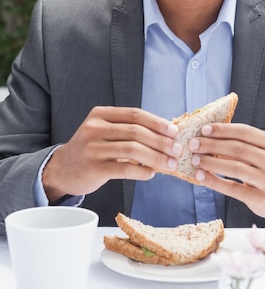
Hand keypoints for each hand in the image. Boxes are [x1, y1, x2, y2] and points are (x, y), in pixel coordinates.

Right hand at [42, 106, 179, 202]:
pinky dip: (142, 171)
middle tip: (177, 150)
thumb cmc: (92, 149)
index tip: (174, 131)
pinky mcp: (93, 168)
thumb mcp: (104, 131)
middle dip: (161, 141)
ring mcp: (92, 148)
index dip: (157, 122)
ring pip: (133, 150)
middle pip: (136, 132)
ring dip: (156, 157)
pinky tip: (151, 174)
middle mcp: (94, 128)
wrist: (62, 169)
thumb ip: (128, 129)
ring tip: (170, 164)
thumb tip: (165, 134)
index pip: (135, 114)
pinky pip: (124, 169)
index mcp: (101, 114)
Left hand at [189, 123, 264, 219]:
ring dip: (211, 163)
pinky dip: (215, 182)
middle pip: (237, 149)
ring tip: (195, 159)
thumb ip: (245, 143)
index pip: (244, 132)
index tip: (204, 129)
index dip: (223, 130)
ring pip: (234, 168)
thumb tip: (210, 136)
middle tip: (193, 144)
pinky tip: (201, 177)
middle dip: (212, 145)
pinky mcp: (261, 199)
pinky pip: (233, 188)